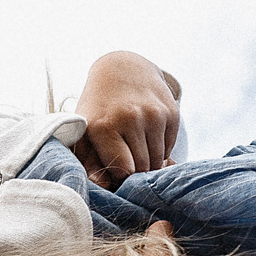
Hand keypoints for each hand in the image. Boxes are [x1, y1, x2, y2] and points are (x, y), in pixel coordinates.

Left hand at [73, 52, 180, 187]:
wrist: (122, 68)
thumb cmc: (99, 107)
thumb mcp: (84, 132)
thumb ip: (87, 163)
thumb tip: (102, 187)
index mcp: (103, 126)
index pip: (123, 171)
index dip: (121, 178)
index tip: (117, 172)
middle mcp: (130, 118)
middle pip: (143, 168)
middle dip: (136, 173)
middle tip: (128, 163)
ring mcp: (154, 114)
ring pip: (158, 161)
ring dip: (150, 162)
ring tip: (137, 150)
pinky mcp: (171, 112)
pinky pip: (169, 148)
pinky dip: (160, 149)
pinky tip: (148, 137)